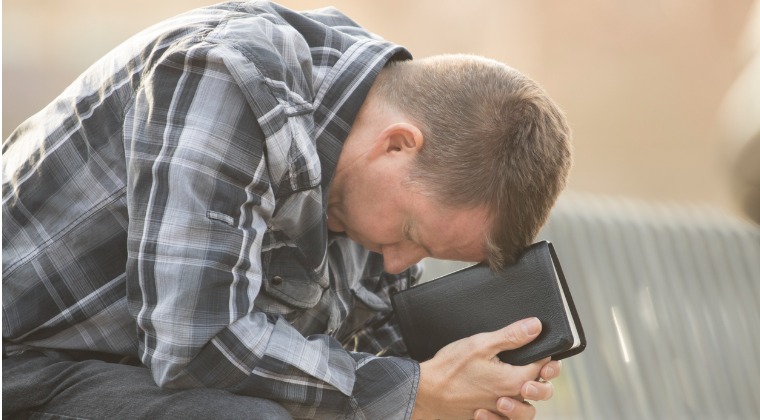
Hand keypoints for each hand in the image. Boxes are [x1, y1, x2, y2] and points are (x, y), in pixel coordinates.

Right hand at [411, 317, 548, 418]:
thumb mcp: (480, 344)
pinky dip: (508, 413)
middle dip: (543, 377)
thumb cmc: (449, 368)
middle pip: (541, 391)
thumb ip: (511, 336)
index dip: (545, 356)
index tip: (539, 347)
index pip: (542, 368)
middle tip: (536, 366)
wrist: (425, 392)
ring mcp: (498, 412)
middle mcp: (509, 400)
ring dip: (528, 398)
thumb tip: (536, 327)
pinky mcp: (486, 418)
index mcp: (512, 381)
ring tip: (521, 387)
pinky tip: (500, 402)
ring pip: (527, 411)